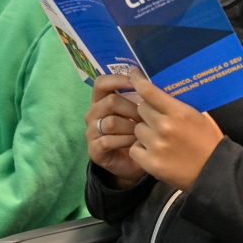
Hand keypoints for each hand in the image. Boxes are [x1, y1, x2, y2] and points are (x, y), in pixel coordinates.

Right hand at [86, 73, 145, 187]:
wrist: (132, 163)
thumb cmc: (137, 132)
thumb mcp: (138, 113)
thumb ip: (140, 98)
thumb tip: (151, 83)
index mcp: (101, 100)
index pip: (101, 83)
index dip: (118, 80)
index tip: (136, 82)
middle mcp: (92, 114)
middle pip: (110, 101)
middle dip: (133, 109)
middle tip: (147, 118)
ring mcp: (91, 132)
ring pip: (111, 122)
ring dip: (131, 127)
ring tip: (143, 132)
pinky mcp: (94, 150)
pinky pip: (108, 141)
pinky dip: (126, 141)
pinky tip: (137, 143)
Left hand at [128, 67, 223, 191]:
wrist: (213, 172)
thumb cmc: (209, 141)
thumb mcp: (200, 116)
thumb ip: (180, 104)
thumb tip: (164, 90)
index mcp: (179, 112)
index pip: (149, 91)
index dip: (138, 80)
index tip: (133, 73)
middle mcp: (165, 127)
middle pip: (141, 109)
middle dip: (147, 111)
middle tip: (156, 117)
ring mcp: (156, 146)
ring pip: (137, 129)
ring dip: (145, 131)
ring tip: (158, 138)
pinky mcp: (150, 163)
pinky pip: (135, 148)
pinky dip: (141, 149)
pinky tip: (154, 151)